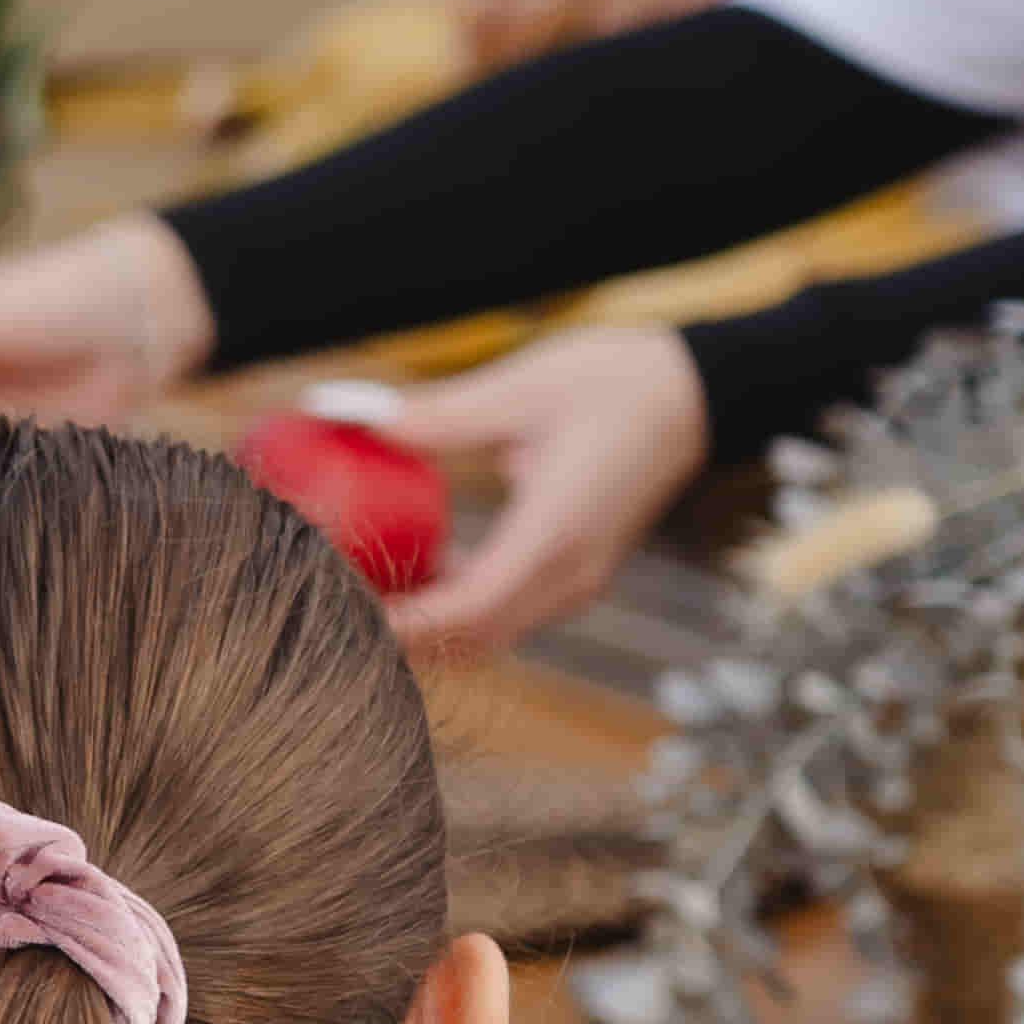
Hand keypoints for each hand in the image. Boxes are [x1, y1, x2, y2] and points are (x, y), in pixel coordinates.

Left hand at [363, 327, 711, 663]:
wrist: (696, 392)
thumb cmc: (617, 381)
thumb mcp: (522, 388)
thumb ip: (437, 413)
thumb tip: (349, 413)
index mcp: (555, 537)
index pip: (464, 614)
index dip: (397, 623)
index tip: (336, 605)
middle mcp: (569, 577)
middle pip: (469, 641)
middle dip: (398, 634)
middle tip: (327, 599)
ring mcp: (576, 581)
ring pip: (486, 634)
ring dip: (426, 625)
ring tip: (359, 585)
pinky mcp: (574, 572)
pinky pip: (504, 610)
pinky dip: (453, 605)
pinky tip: (413, 564)